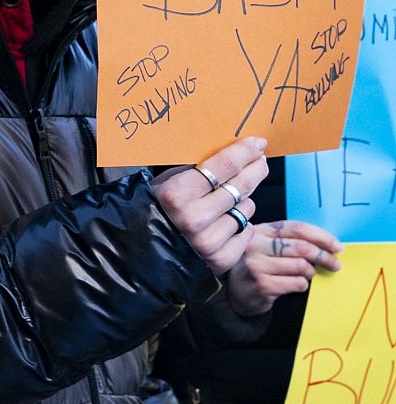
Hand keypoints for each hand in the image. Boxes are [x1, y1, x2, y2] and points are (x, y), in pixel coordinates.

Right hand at [151, 137, 269, 275]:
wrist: (143, 247)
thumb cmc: (157, 207)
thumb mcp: (167, 181)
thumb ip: (196, 170)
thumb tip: (233, 152)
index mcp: (177, 194)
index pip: (223, 166)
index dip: (244, 152)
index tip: (258, 143)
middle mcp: (194, 218)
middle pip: (240, 186)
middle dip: (255, 169)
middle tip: (260, 161)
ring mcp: (208, 242)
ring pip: (246, 208)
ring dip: (243, 201)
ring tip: (227, 201)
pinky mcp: (220, 259)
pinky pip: (246, 231)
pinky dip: (242, 224)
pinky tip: (227, 221)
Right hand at [227, 219, 342, 315]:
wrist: (235, 293)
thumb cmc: (257, 267)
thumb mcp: (266, 246)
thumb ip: (287, 240)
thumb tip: (327, 244)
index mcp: (259, 231)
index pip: (296, 228)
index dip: (321, 236)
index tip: (337, 246)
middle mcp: (255, 245)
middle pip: (301, 247)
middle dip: (324, 256)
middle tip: (335, 264)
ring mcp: (257, 265)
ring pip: (301, 266)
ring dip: (311, 272)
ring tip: (308, 275)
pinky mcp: (262, 285)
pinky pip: (297, 283)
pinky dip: (303, 285)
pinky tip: (295, 284)